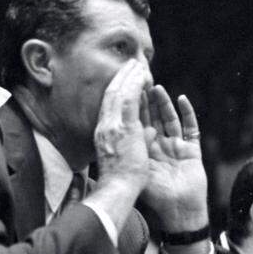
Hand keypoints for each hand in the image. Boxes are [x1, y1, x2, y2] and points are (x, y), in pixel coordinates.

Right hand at [93, 60, 152, 193]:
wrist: (117, 189)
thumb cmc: (121, 180)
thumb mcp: (125, 155)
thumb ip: (135, 140)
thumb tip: (149, 131)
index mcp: (103, 134)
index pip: (108, 106)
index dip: (116, 90)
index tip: (124, 79)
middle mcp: (105, 127)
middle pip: (110, 95)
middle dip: (120, 77)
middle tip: (130, 64)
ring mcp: (113, 126)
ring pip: (119, 93)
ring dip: (128, 77)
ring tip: (137, 64)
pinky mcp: (124, 127)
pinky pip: (129, 100)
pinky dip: (135, 85)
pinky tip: (143, 76)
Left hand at [139, 87, 208, 231]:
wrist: (177, 213)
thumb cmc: (155, 197)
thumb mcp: (135, 171)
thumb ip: (127, 154)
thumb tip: (110, 137)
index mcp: (144, 151)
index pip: (136, 123)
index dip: (131, 107)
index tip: (125, 90)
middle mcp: (160, 147)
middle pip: (152, 117)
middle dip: (146, 99)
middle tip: (140, 80)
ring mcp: (177, 147)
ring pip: (169, 119)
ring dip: (162, 103)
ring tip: (156, 86)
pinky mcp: (192, 151)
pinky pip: (190, 127)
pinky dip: (187, 113)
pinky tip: (181, 99)